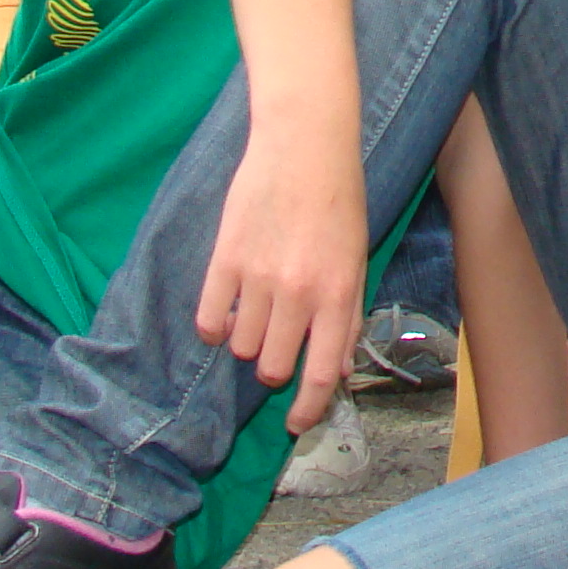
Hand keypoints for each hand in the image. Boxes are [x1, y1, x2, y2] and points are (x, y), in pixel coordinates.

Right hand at [198, 126, 367, 435]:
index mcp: (339, 295)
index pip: (322, 374)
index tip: (296, 424)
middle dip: (272, 369)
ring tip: (256, 314)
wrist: (305, 144)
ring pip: (240, 346)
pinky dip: (214, 327)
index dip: (308, 409)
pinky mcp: (225, 260)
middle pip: (271, 367)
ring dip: (246, 342)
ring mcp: (259, 278)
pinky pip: (209, 319)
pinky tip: (224, 315)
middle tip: (275, 348)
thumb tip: (338, 369)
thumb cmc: (340, 199)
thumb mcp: (357, 259)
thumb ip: (347, 315)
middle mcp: (299, 294)